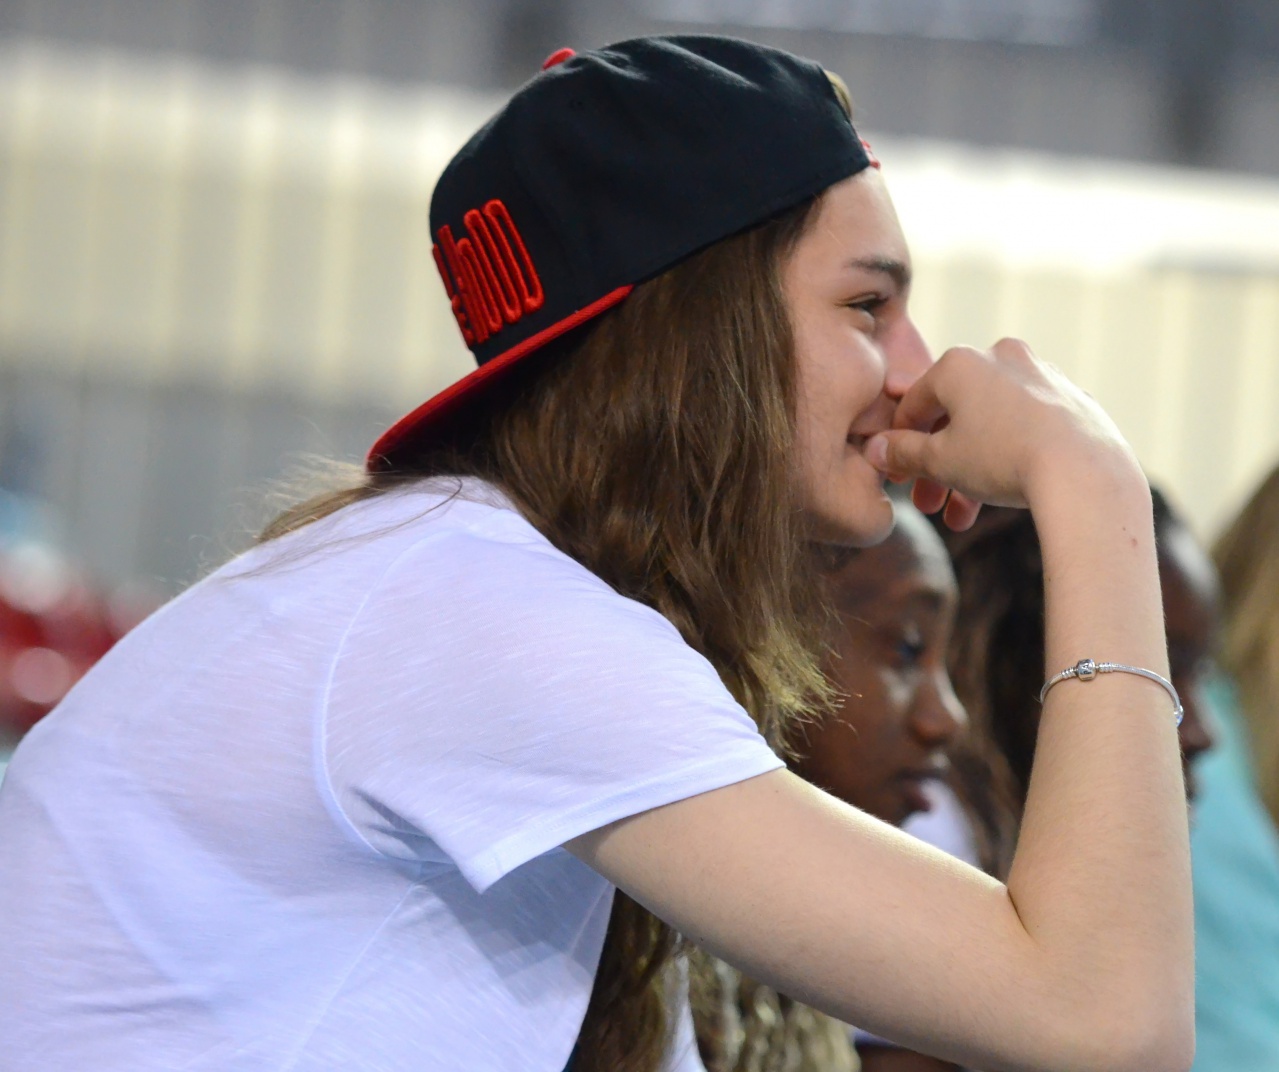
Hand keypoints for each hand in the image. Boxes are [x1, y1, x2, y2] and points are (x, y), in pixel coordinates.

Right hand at [866, 339, 1137, 525]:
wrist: (1083, 471)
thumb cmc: (1001, 458)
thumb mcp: (939, 461)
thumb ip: (902, 452)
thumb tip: (875, 449)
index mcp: (959, 363)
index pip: (914, 403)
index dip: (899, 443)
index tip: (897, 475)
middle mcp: (1000, 357)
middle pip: (955, 416)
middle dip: (938, 467)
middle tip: (929, 505)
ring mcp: (1041, 375)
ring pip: (991, 425)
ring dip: (971, 471)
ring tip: (965, 518)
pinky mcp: (1072, 399)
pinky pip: (1026, 427)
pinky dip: (1010, 455)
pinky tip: (1008, 490)